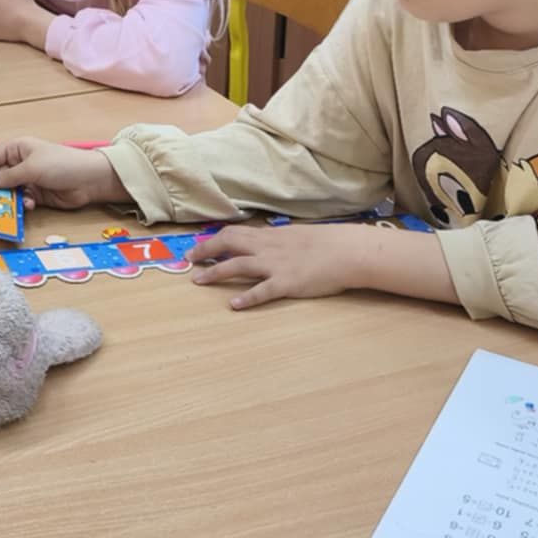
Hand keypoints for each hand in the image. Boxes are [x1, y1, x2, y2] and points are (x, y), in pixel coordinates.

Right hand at [0, 137, 119, 210]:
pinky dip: (22, 204)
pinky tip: (28, 205)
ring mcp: (29, 179)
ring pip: (10, 191)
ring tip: (5, 206)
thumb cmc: (61, 163)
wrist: (89, 180)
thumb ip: (8, 176)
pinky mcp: (37, 194)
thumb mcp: (32, 168)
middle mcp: (21, 163)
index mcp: (18, 149)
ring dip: (8, 199)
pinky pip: (22, 200)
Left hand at [186, 224, 369, 309]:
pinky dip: (246, 298)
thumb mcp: (296, 236)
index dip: (213, 239)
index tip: (198, 245)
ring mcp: (275, 265)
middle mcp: (267, 248)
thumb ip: (277, 240)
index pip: (234, 233)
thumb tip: (263, 242)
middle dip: (206, 251)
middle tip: (189, 261)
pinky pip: (262, 291)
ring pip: (237, 265)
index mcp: (270, 236)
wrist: (347, 251)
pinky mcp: (287, 283)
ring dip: (215, 272)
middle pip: (228, 243)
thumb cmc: (326, 243)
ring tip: (198, 281)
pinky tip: (233, 305)